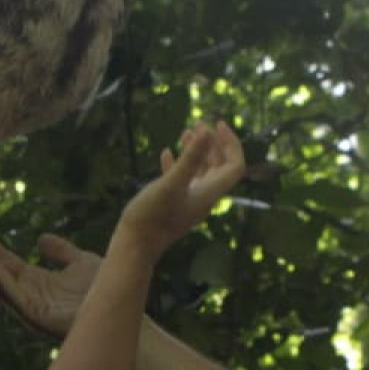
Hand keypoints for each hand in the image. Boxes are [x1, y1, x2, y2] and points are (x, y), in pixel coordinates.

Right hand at [0, 226, 101, 339]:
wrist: (120, 306)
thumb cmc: (105, 289)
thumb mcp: (81, 261)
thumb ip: (61, 252)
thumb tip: (41, 239)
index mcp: (36, 281)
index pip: (4, 260)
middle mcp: (28, 293)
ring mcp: (29, 305)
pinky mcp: (33, 313)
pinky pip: (9, 292)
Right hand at [114, 121, 244, 256]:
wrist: (134, 246)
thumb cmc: (152, 217)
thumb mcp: (171, 184)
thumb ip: (190, 158)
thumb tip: (206, 131)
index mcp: (209, 193)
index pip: (234, 166)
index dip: (231, 144)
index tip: (217, 125)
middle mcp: (203, 197)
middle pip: (220, 167)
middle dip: (213, 144)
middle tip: (201, 123)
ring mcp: (188, 201)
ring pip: (200, 172)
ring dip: (196, 151)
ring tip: (186, 132)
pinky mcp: (172, 204)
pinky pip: (181, 180)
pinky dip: (177, 163)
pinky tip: (166, 152)